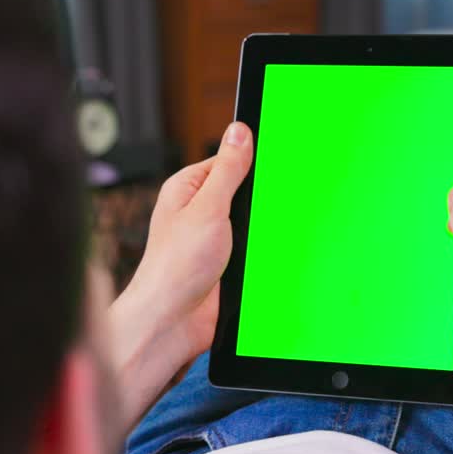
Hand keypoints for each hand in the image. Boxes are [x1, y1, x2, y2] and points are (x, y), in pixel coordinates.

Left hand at [109, 122, 253, 374]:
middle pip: (243, 190)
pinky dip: (262, 249)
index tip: (279, 155)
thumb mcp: (207, 208)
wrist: (172, 322)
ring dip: (262, 228)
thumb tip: (239, 131)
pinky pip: (253, 247)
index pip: (227, 159)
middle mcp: (198, 211)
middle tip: (275, 200)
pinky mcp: (226, 263)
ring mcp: (213, 238)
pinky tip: (269, 252)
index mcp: (187, 188)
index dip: (252, 159)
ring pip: (251, 220)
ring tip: (268, 232)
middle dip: (261, 197)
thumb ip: (228, 170)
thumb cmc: (175, 267)